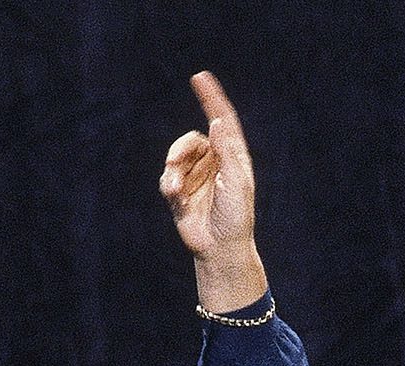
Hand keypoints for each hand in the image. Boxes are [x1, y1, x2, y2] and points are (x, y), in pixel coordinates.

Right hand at [161, 71, 266, 311]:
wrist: (220, 248)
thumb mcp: (237, 183)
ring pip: (176, 157)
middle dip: (181, 148)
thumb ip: (227, 152)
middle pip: (192, 139)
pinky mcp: (180, 192)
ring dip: (173, 169)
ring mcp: (196, 176)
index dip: (211, 99)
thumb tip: (218, 122)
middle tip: (174, 161)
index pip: (222, 122)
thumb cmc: (236, 218)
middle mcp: (214, 163)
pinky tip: (174, 195)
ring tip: (175, 188)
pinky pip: (167, 177)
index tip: (200, 77)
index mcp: (232, 158)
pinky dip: (168, 183)